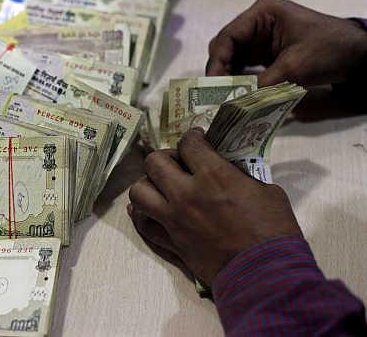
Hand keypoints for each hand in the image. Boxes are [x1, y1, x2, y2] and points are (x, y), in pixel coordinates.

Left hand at [128, 128, 301, 285]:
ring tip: (162, 187)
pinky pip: (144, 224)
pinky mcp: (171, 242)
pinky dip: (144, 214)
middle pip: (154, 162)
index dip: (192, 137)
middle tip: (178, 163)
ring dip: (148, 185)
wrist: (265, 275)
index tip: (196, 138)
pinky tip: (150, 210)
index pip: (188, 144)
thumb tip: (229, 172)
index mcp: (213, 175)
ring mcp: (174, 220)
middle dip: (166, 157)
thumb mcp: (266, 191)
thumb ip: (240, 177)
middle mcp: (185, 194)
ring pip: (139, 192)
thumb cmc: (274, 231)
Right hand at [206, 0, 366, 86]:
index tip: (213, 86)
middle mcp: (257, 23)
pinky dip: (239, 81)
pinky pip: (243, 67)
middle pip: (225, 47)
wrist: (357, 56)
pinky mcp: (265, 54)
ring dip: (227, 78)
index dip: (217, 62)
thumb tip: (233, 103)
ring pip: (231, 59)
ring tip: (223, 99)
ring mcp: (260, 38)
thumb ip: (261, 84)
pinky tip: (236, 96)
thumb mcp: (294, 67)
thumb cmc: (329, 50)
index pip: (228, 37)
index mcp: (262, 13)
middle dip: (220, 71)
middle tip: (216, 96)